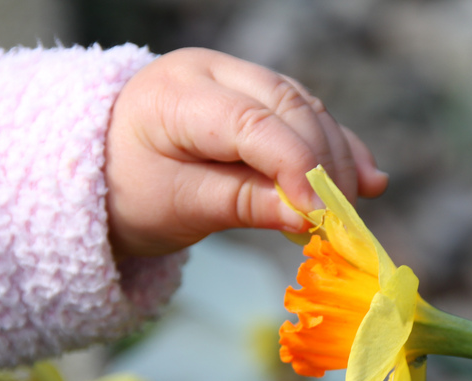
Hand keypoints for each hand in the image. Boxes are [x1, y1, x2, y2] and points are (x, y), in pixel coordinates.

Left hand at [104, 48, 387, 258]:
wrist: (105, 172)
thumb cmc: (131, 190)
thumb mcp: (177, 207)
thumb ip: (241, 205)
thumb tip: (307, 217)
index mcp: (177, 94)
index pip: (251, 122)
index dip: (295, 167)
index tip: (320, 216)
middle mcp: (211, 71)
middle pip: (287, 106)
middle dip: (324, 164)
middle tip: (341, 219)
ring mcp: (237, 78)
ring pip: (305, 107)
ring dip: (336, 157)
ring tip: (353, 207)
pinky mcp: (258, 96)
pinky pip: (306, 116)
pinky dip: (335, 149)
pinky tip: (367, 179)